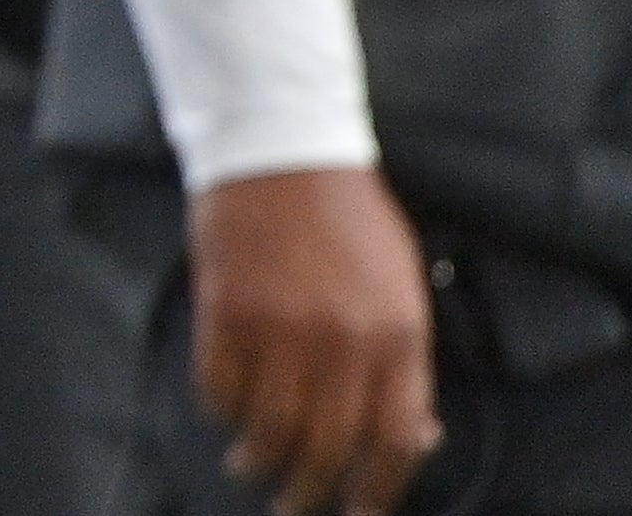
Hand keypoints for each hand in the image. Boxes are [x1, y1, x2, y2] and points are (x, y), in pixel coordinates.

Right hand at [191, 166, 442, 515]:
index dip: (378, 489)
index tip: (359, 510)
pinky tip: (225, 411)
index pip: (395, 441)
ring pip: (268, 427)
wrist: (282, 150)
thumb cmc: (348, 219)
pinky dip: (221, 409)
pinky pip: (220, 386)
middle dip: (310, 490)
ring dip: (257, 460)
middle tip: (295, 505)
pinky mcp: (226, 311)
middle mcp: (343, 340)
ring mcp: (281, 327)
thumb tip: (412, 434)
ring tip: (249, 467)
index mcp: (398, 334)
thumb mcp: (402, 287)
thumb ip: (407, 362)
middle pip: (327, 447)